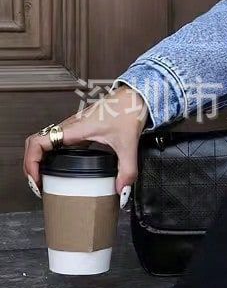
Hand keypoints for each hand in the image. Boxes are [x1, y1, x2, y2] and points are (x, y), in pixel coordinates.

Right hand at [23, 86, 150, 205]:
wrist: (135, 96)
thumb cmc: (128, 111)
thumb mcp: (128, 144)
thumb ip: (127, 170)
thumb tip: (122, 191)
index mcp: (73, 129)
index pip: (37, 142)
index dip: (30, 162)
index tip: (35, 179)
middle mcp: (68, 127)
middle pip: (35, 143)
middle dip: (30, 164)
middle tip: (37, 184)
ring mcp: (72, 128)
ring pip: (44, 141)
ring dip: (38, 159)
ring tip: (43, 179)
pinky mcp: (79, 130)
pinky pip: (56, 141)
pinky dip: (50, 155)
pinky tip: (59, 167)